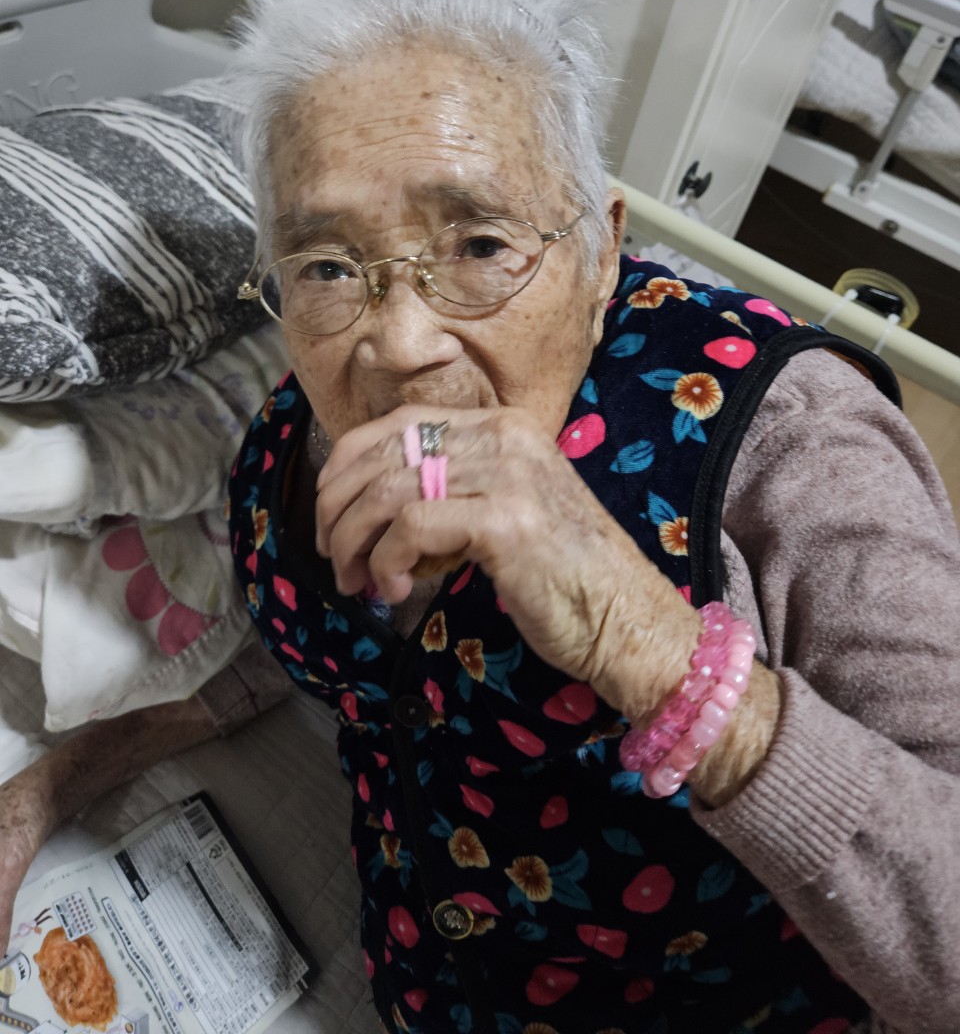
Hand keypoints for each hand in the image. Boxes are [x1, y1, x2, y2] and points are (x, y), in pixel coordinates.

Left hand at [315, 405, 699, 718]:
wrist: (627, 618)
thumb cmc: (562, 576)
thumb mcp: (503, 512)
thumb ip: (452, 492)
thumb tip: (371, 506)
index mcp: (504, 426)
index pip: (399, 423)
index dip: (348, 465)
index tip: (332, 514)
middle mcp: (505, 436)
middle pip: (384, 453)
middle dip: (339, 510)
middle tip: (335, 558)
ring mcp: (508, 474)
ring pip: (387, 490)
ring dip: (355, 543)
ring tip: (357, 584)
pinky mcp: (504, 519)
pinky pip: (410, 527)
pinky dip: (387, 562)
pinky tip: (398, 591)